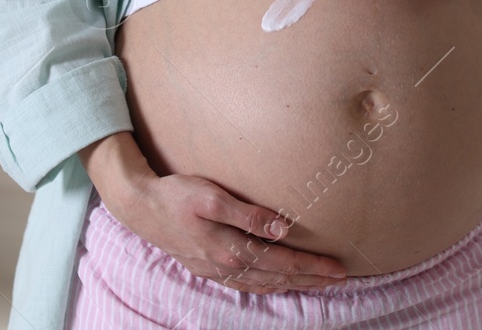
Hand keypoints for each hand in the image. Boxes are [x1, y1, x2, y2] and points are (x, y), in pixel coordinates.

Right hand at [117, 172, 349, 292]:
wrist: (140, 208)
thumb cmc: (177, 195)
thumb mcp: (211, 196)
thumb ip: (247, 214)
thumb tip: (282, 228)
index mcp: (230, 249)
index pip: (282, 261)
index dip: (312, 267)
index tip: (337, 268)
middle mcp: (226, 267)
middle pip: (278, 277)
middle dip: (311, 279)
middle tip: (340, 279)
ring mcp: (216, 272)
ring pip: (264, 284)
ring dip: (294, 285)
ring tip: (318, 284)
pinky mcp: (209, 269)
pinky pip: (247, 285)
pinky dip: (269, 287)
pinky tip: (279, 284)